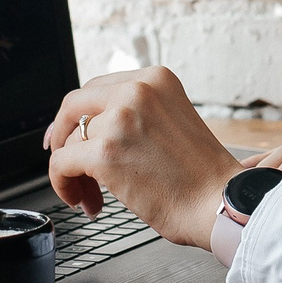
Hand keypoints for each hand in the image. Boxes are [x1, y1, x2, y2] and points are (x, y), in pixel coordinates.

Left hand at [42, 68, 238, 250]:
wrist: (221, 203)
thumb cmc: (201, 177)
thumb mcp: (171, 121)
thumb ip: (136, 114)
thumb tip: (91, 127)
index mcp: (156, 79)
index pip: (97, 88)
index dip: (78, 116)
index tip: (72, 135)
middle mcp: (137, 90)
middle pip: (73, 105)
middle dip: (62, 135)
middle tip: (67, 162)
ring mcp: (119, 118)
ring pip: (68, 140)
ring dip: (73, 171)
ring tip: (92, 195)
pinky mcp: (105, 152)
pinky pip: (61, 164)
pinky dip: (64, 185)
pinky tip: (84, 200)